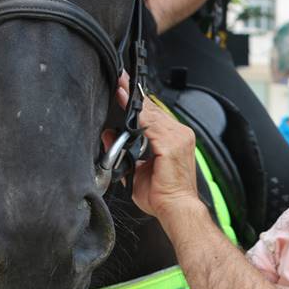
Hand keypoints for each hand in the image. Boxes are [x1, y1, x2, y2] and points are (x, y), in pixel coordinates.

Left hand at [112, 76, 198, 217]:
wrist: (177, 209)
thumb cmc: (163, 195)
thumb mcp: (137, 171)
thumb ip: (125, 153)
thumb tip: (109, 136)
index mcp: (175, 140)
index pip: (154, 115)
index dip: (138, 102)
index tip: (124, 88)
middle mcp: (180, 135)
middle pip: (153, 110)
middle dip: (134, 95)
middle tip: (118, 79)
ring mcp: (178, 138)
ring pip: (151, 114)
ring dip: (133, 101)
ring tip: (118, 86)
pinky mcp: (173, 144)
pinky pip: (152, 124)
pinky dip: (138, 114)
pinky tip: (127, 104)